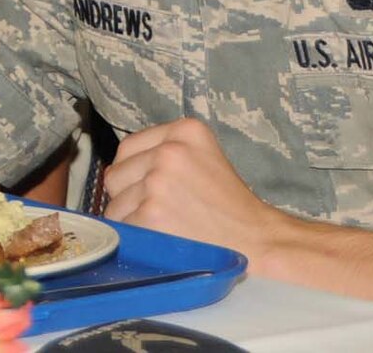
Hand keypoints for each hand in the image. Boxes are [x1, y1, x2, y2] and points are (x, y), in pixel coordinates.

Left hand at [100, 118, 300, 261]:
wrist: (256, 241)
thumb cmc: (229, 206)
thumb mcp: (204, 157)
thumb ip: (165, 151)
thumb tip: (120, 168)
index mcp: (184, 130)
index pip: (128, 148)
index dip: (133, 173)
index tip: (149, 190)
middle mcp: (169, 151)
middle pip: (116, 175)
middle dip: (129, 196)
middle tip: (158, 213)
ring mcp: (158, 182)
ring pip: (115, 204)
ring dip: (131, 221)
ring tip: (163, 228)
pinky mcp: (151, 214)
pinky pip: (123, 228)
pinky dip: (135, 239)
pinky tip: (160, 241)